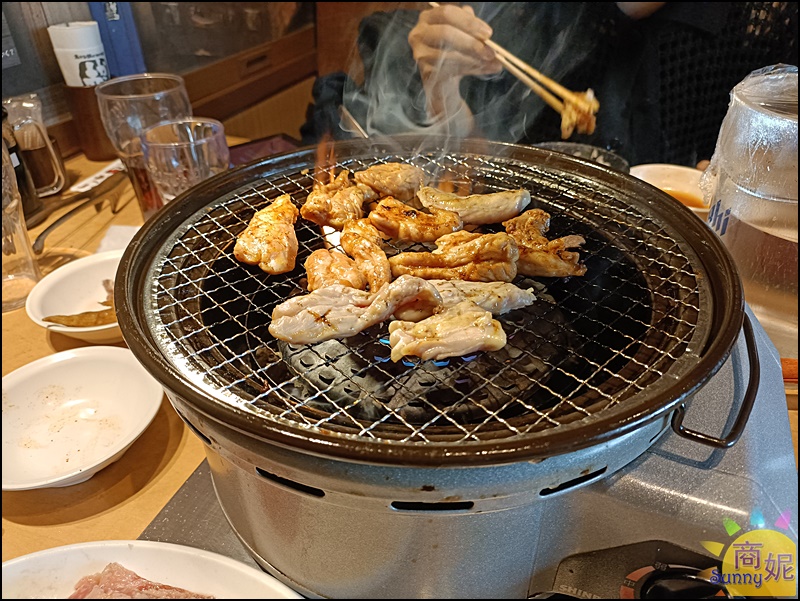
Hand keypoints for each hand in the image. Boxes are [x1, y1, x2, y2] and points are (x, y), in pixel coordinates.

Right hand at [408, 4, 501, 126]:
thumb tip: (486, 34)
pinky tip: (479, 69)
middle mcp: (419, 32)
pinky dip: (467, 69)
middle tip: (489, 51)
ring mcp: (420, 53)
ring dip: (471, 58)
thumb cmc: (455, 51)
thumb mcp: (465, 35)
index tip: (488, 33)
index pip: (448, 13)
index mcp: (429, 17)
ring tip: (488, 62)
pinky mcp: (425, 71)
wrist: (444, 80)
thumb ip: (473, 29)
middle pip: (445, 32)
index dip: (469, 22)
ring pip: (447, 53)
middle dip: (471, 42)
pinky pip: (447, 69)